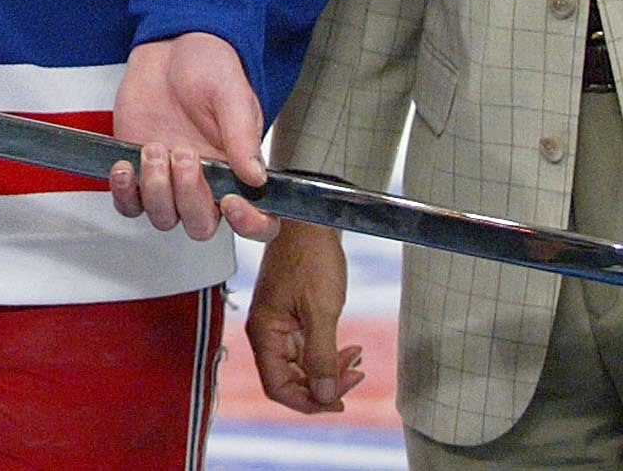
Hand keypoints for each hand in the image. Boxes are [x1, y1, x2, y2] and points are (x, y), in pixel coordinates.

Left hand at [109, 31, 272, 242]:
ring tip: (154, 148)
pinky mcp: (139, 172)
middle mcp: (206, 184)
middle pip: (201, 225)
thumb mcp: (232, 95)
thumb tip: (256, 178)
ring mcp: (170, 182)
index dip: (248, 224)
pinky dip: (124, 193)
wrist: (169, 50)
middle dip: (189, 196)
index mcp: (240, 172)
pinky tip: (124, 166)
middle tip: (183, 154)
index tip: (231, 201)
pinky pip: (130, 204)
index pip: (257, 221)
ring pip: (164, 218)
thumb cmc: (208, 70)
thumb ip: (242, 136)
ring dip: (156, 190)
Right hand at [244, 220, 363, 411]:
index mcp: (265, 332)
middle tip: (355, 378)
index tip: (337, 401)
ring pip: (302, 366)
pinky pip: (308, 348)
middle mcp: (268, 332)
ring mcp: (280, 324)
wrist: (310, 220)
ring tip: (357, 362)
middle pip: (291, 380)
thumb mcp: (321, 310)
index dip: (307, 402)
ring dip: (329, 370)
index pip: (277, 387)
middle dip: (323, 385)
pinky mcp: (292, 316)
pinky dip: (329, 355)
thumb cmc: (309, 255)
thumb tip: (323, 394)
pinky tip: (349, 350)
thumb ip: (321, 355)